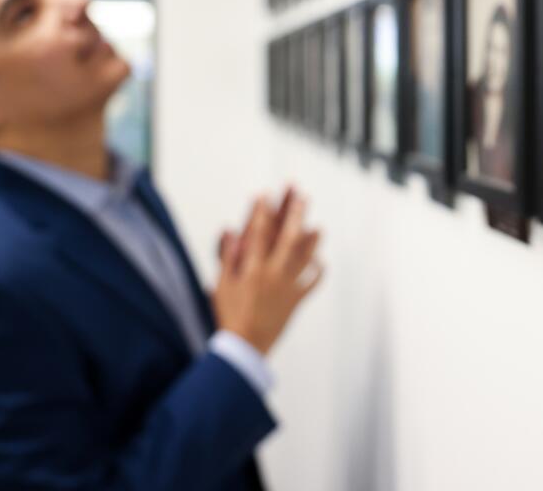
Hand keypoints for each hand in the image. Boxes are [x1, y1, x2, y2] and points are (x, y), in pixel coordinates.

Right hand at [214, 187, 322, 354]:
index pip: (259, 233)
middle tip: (300, 196)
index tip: (265, 195)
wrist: (245, 347)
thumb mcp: (222, 285)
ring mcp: (287, 287)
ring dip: (312, 240)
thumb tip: (230, 230)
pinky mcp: (295, 301)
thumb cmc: (229, 315)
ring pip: (303, 258)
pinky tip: (320, 263)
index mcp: (253, 268)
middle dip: (294, 215)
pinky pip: (311, 284)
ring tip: (319, 227)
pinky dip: (317, 272)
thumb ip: (228, 256)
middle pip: (287, 238)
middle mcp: (273, 274)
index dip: (262, 212)